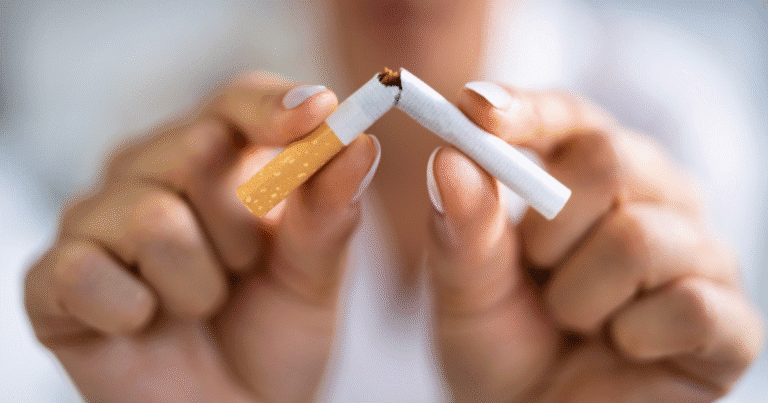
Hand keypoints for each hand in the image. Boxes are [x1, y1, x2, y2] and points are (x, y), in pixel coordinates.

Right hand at [24, 73, 379, 401]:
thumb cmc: (273, 335)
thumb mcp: (315, 277)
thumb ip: (330, 212)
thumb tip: (358, 142)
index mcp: (220, 161)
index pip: (239, 100)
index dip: (276, 106)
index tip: (320, 114)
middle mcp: (152, 173)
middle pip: (197, 147)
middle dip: (241, 228)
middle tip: (245, 270)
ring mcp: (98, 221)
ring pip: (151, 217)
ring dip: (197, 284)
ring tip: (200, 306)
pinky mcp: (55, 279)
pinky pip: (86, 272)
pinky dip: (133, 312)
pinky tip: (142, 325)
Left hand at [425, 85, 764, 401]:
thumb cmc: (503, 345)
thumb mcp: (464, 289)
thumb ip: (461, 228)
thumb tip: (451, 158)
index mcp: (590, 177)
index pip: (568, 116)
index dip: (525, 110)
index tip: (476, 112)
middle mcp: (654, 198)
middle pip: (610, 157)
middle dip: (549, 228)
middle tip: (536, 270)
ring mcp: (698, 256)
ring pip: (637, 237)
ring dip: (579, 296)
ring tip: (574, 320)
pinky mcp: (730, 321)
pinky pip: (687, 305)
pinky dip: (632, 336)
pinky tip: (623, 347)